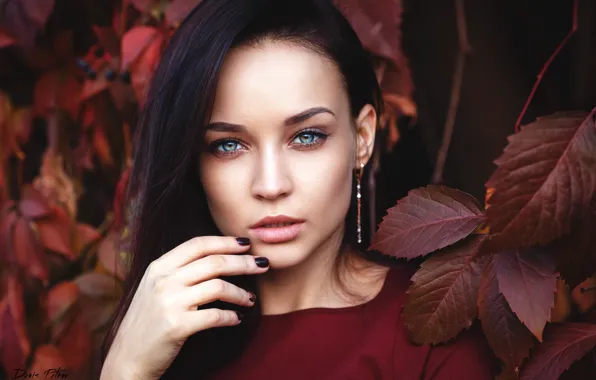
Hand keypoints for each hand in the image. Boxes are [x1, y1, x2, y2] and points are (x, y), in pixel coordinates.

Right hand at [100, 236, 268, 379]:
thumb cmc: (147, 322)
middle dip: (244, 263)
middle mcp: (163, 280)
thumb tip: (219, 257)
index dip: (225, 241)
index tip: (246, 244)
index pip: (198, 244)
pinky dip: (231, 317)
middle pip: (214, 262)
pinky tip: (236, 319)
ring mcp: (169, 302)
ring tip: (250, 300)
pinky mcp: (177, 326)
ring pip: (219, 287)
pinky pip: (216, 316)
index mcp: (159, 267)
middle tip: (263, 265)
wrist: (127, 358)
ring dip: (241, 293)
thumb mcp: (155, 287)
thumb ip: (179, 271)